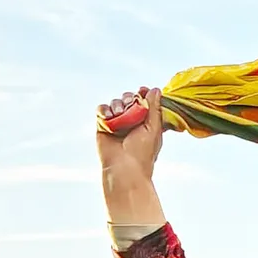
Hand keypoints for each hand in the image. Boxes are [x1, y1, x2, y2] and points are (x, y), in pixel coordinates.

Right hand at [97, 86, 167, 223]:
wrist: (124, 168)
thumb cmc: (142, 152)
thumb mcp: (153, 129)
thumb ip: (154, 108)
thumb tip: (156, 89)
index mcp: (146, 122)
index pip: (144, 101)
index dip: (143, 94)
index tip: (142, 90)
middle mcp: (131, 121)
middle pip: (129, 98)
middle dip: (129, 98)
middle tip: (130, 105)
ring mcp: (116, 123)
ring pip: (115, 102)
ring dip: (117, 104)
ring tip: (118, 115)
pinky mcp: (103, 125)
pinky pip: (101, 110)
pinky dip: (104, 109)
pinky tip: (109, 116)